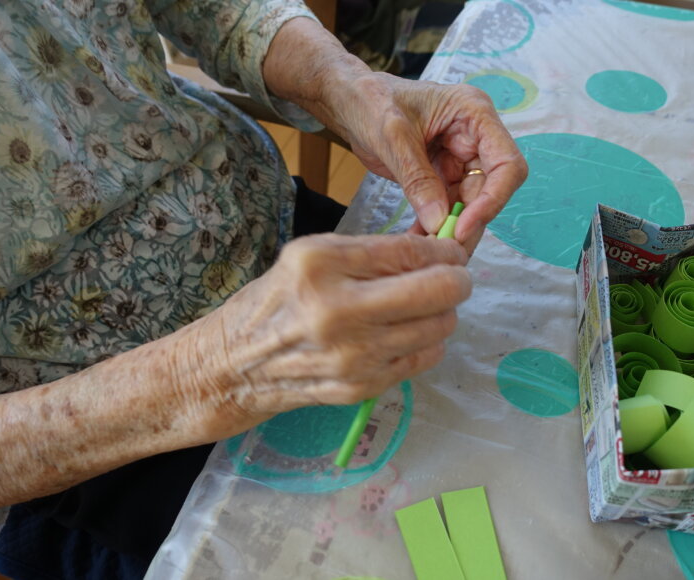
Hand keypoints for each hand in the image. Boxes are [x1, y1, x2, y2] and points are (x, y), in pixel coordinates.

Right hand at [183, 234, 470, 439]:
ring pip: (440, 327)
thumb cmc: (279, 300)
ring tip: (419, 307)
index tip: (451, 253)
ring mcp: (353, 356)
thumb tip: (439, 249)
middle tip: (451, 278)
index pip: (413, 253)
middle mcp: (338, 312)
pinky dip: (425, 342)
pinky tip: (402, 334)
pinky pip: (424, 358)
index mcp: (322, 265)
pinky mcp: (362, 387)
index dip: (445, 251)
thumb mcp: (314, 255)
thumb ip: (373, 251)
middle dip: (457, 281)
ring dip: (442, 313)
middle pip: (439, 292)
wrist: (237, 365)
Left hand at [263, 18, 526, 250]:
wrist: (350, 100)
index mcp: (474, 115)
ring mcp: (460, 158)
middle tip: (443, 252)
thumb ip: (417, 178)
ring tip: (426, 251)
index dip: (493, 200)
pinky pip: (447, 207)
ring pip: (470, 204)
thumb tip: (440, 222)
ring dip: (451, 229)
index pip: (507, 164)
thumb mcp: (392, 137)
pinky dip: (435, 225)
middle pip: (490, 190)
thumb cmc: (371, 100)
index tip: (463, 228)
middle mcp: (475, 137)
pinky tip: (417, 242)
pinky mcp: (443, 175)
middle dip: (470, 222)